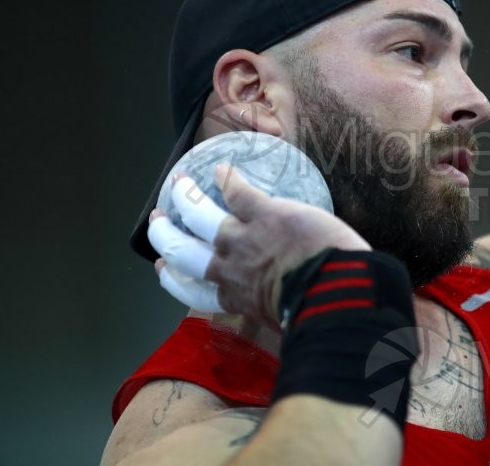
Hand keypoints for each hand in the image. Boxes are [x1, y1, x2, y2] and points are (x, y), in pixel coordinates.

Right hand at [148, 164, 370, 325]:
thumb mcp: (284, 320)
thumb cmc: (317, 313)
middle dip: (164, 236)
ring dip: (185, 198)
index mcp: (236, 299)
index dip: (174, 279)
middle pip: (182, 252)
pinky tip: (223, 169)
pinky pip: (237, 191)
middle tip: (157, 223)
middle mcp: (229, 269)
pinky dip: (227, 179)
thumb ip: (274, 311)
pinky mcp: (264, 213)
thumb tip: (285, 315)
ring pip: (200, 215)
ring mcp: (243, 238)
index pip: (194, 292)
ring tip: (177, 183)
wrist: (332, 292)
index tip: (164, 269)